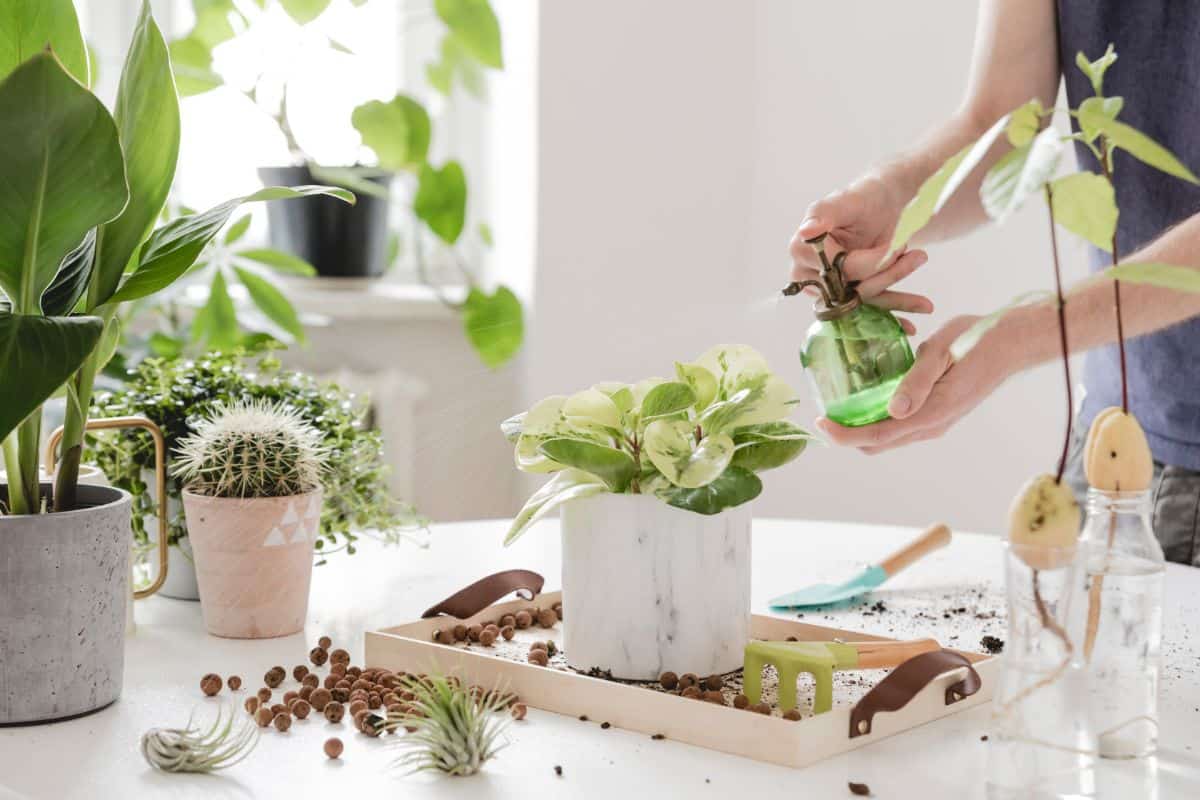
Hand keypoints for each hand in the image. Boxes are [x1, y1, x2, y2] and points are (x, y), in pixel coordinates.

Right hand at [790, 176, 932, 333]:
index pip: (837, 267)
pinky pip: (868, 313)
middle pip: (849, 288)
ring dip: (897, 297)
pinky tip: (910, 327)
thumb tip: (806, 231)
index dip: (871, 261)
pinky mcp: (846, 299)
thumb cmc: (864, 198)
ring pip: (862, 301)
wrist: (884, 207)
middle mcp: (808, 273)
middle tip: (919, 255)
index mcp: (801, 248)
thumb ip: (824, 212)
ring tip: (924, 282)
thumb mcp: (847, 200)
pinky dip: (891, 319)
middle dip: (888, 275)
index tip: (899, 245)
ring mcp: (826, 289)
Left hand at [815, 315, 1015, 453]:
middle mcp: (932, 425)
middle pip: (878, 443)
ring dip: (861, 428)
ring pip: (889, 437)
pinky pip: (901, 426)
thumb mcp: (940, 353)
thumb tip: (894, 410)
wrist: (1010, 343)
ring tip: (838, 406)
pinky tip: (865, 398)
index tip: (821, 422)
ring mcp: (935, 422)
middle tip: (824, 413)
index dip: (845, 434)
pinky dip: (877, 419)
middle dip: (848, 435)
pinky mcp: (937, 413)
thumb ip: (917, 381)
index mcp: (932, 413)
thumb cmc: (975, 341)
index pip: (878, 435)